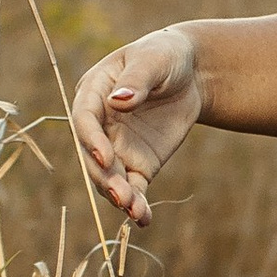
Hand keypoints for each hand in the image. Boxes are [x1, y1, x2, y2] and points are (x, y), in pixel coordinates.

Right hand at [71, 25, 203, 229]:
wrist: (192, 73)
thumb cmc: (165, 56)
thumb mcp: (154, 60)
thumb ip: (136, 81)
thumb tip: (118, 101)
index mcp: (92, 93)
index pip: (84, 120)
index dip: (91, 140)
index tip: (106, 156)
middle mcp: (99, 125)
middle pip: (93, 156)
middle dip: (106, 177)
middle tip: (122, 195)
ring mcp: (117, 148)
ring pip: (111, 178)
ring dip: (120, 197)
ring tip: (135, 212)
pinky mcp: (138, 164)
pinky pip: (134, 189)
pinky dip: (138, 205)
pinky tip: (144, 220)